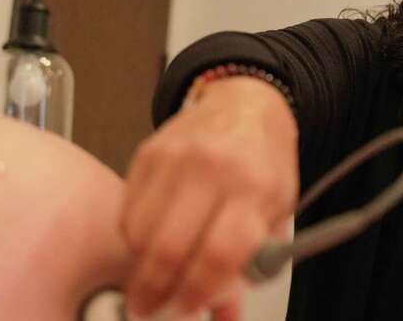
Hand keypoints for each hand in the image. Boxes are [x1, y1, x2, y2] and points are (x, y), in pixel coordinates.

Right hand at [121, 76, 298, 317]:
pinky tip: (146, 245)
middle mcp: (214, 170)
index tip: (185, 308)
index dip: (197, 292)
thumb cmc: (264, 160)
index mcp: (255, 188)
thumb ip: (252, 264)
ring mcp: (177, 159)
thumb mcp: (276, 210)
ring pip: (141, 233)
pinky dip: (132, 239)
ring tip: (149, 280)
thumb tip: (221, 311)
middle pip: (170, 248)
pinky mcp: (148, 153)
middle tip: (149, 308)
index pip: (220, 254)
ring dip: (139, 268)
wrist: (246, 103)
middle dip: (154, 291)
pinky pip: (127, 211)